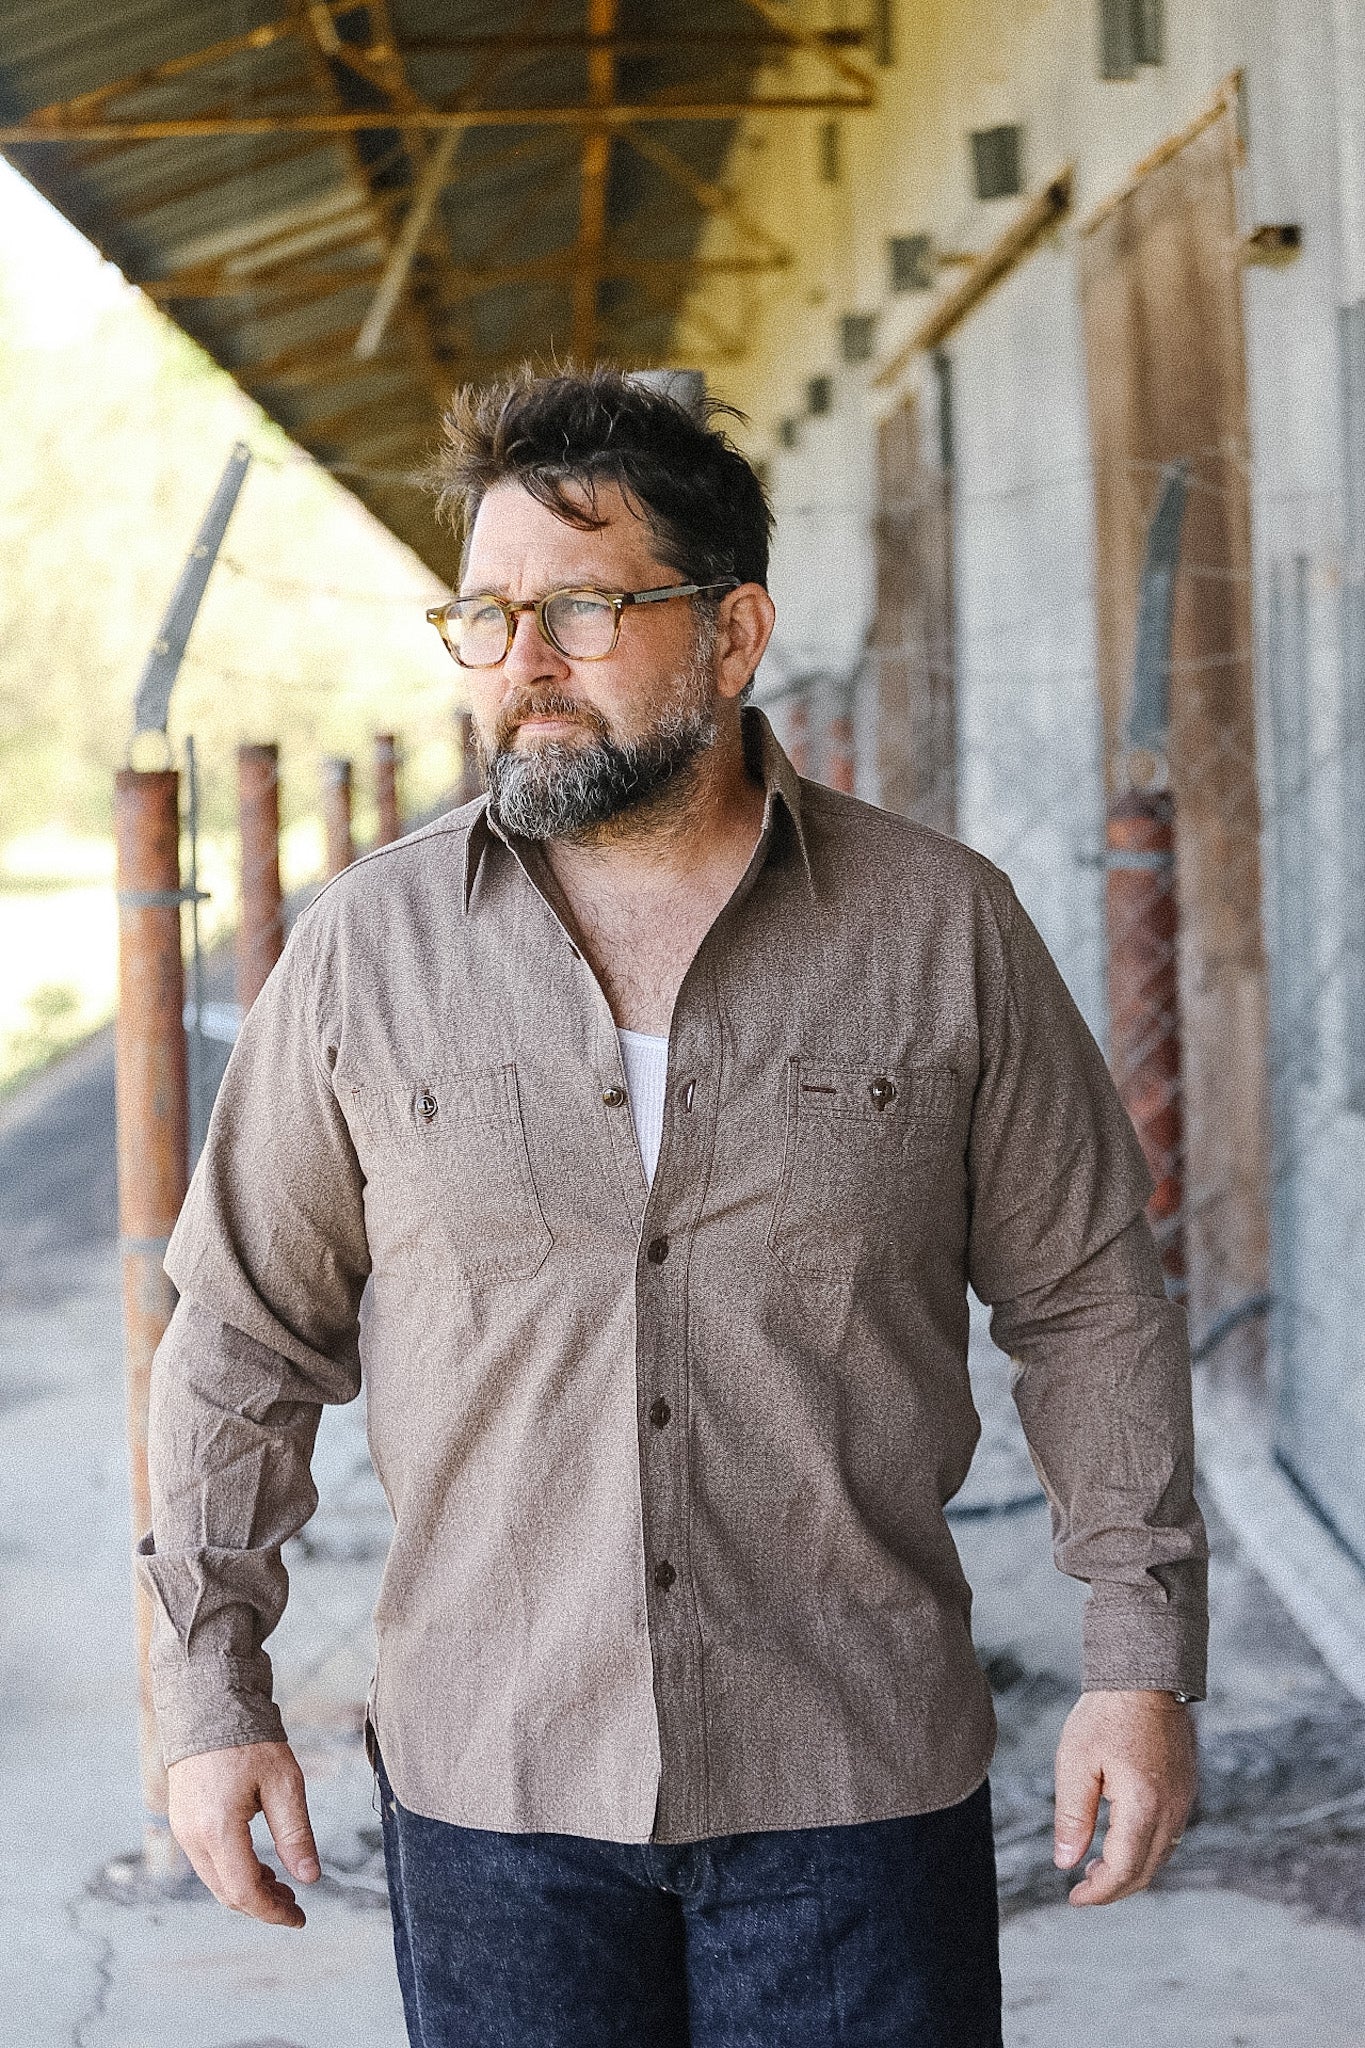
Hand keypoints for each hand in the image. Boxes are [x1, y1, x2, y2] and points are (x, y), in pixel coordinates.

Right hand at [167, 1740, 320, 1927]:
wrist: (209, 1703)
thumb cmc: (248, 1738)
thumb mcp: (283, 1783)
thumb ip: (295, 1833)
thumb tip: (310, 1877)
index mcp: (217, 1829)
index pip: (244, 1892)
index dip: (273, 1912)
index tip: (300, 1918)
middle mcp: (192, 1836)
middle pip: (227, 1892)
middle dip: (262, 1904)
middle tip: (296, 1903)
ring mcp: (183, 1829)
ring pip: (216, 1880)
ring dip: (247, 1889)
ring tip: (282, 1884)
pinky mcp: (183, 1820)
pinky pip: (207, 1861)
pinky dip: (233, 1871)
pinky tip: (258, 1864)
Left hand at [1053, 1689, 1195, 1905]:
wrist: (1145, 1677)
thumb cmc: (1105, 1715)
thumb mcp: (1075, 1762)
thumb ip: (1072, 1817)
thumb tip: (1065, 1863)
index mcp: (1143, 1806)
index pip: (1124, 1870)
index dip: (1099, 1893)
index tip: (1074, 1899)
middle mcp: (1171, 1810)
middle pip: (1146, 1871)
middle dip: (1114, 1887)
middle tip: (1082, 1889)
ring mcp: (1183, 1800)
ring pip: (1161, 1856)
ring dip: (1131, 1871)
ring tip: (1096, 1868)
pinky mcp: (1185, 1789)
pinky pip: (1169, 1835)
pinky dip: (1146, 1849)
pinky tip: (1121, 1840)